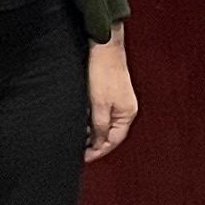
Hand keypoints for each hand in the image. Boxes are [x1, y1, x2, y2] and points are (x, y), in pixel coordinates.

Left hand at [84, 27, 138, 162]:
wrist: (104, 47)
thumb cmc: (103, 72)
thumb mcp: (99, 105)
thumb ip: (99, 127)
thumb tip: (98, 144)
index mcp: (127, 114)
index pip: (113, 141)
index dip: (98, 151)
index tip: (84, 157)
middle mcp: (125, 109)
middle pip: (110, 133)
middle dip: (94, 142)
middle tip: (78, 148)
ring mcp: (119, 100)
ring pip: (105, 123)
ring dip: (92, 130)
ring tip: (77, 134)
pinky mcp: (111, 92)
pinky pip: (102, 112)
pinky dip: (92, 118)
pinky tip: (81, 118)